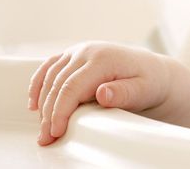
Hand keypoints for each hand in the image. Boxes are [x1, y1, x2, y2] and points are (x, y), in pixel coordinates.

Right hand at [28, 42, 189, 145]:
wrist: (154, 71)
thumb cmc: (150, 81)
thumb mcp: (144, 90)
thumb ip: (124, 93)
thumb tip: (103, 93)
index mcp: (103, 59)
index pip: (71, 87)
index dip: (60, 111)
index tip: (55, 132)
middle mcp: (88, 51)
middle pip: (57, 84)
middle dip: (49, 113)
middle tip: (47, 138)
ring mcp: (80, 51)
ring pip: (50, 76)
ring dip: (42, 102)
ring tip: (43, 128)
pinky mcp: (74, 55)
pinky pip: (49, 67)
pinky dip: (38, 84)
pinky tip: (34, 103)